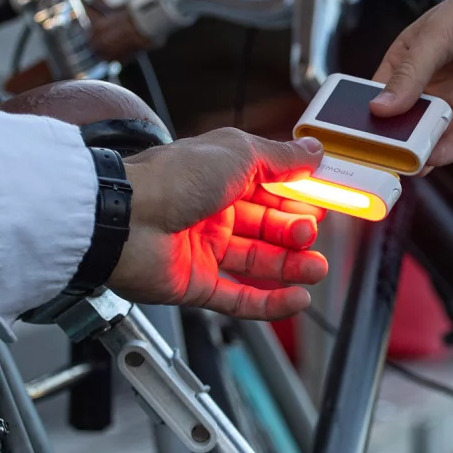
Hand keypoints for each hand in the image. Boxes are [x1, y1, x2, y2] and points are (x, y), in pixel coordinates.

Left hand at [110, 129, 327, 319]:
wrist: (125, 218)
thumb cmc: (173, 177)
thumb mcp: (239, 153)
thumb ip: (282, 158)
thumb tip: (314, 150)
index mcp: (220, 176)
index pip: (270, 189)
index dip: (298, 197)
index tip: (327, 203)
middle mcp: (211, 211)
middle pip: (267, 228)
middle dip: (295, 233)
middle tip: (312, 235)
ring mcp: (203, 249)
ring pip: (257, 262)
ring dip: (291, 267)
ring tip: (316, 269)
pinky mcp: (196, 284)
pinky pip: (240, 297)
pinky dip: (271, 302)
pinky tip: (296, 298)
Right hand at [370, 0, 452, 165]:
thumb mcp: (441, 31)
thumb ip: (411, 71)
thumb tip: (380, 107)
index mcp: (412, 57)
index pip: (381, 93)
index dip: (367, 114)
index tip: (354, 134)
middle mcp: (434, 83)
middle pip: (405, 120)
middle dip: (393, 139)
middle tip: (379, 156)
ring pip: (433, 135)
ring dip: (420, 150)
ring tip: (405, 162)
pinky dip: (450, 151)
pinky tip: (434, 159)